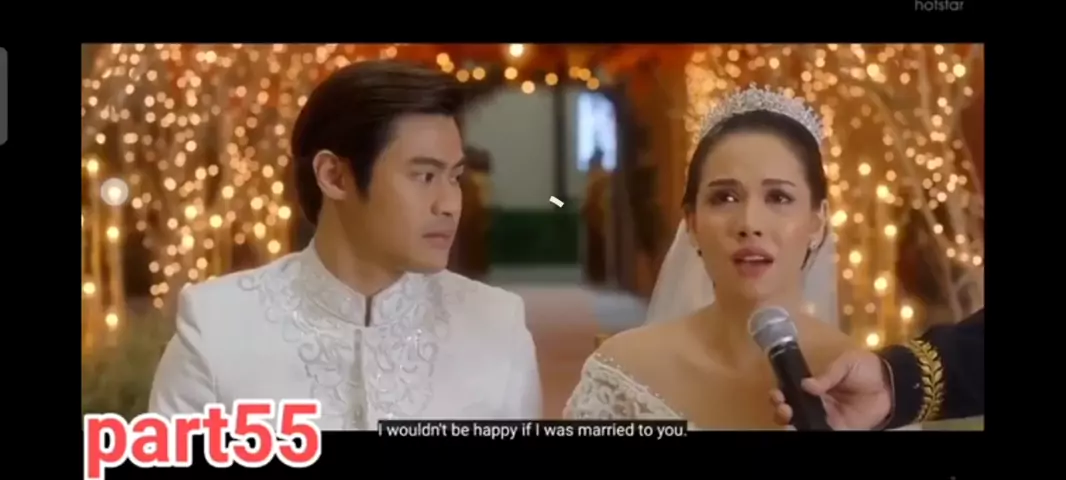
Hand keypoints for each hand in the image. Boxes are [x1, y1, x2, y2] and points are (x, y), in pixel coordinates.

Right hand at [769, 349, 892, 429]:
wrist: (892, 383)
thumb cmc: (867, 368)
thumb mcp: (846, 363)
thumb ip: (828, 375)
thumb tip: (806, 385)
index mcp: (815, 386)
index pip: (791, 391)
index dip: (780, 394)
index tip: (777, 393)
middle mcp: (817, 403)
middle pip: (792, 410)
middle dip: (781, 411)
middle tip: (784, 408)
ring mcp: (828, 417)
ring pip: (803, 424)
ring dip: (792, 424)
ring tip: (790, 421)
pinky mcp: (842, 428)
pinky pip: (824, 431)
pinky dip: (813, 430)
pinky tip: (806, 428)